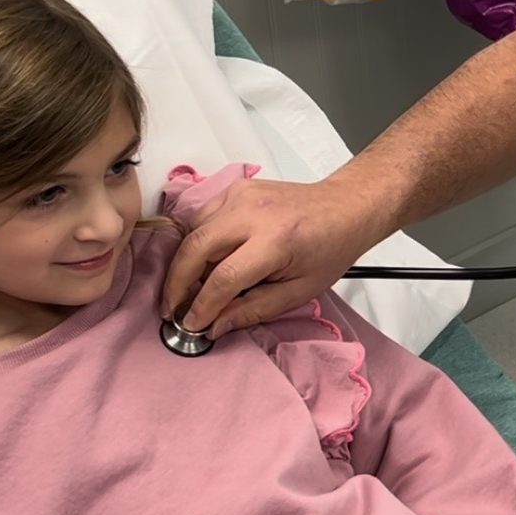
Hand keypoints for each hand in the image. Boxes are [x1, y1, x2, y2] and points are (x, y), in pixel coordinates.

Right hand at [162, 177, 389, 338]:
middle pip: (195, 248)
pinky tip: (202, 262)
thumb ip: (253, 310)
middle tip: (172, 309)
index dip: (201, 306)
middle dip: (177, 284)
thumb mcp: (299, 292)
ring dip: (184, 263)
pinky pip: (201, 217)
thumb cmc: (328, 250)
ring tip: (187, 290)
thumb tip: (214, 326)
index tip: (191, 325)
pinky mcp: (235, 189)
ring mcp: (241, 195)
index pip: (223, 278)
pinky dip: (195, 241)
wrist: (343, 208)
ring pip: (192, 231)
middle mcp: (253, 212)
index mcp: (276, 241)